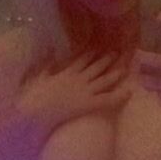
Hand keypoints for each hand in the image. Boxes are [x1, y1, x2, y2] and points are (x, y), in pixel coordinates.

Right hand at [17, 52, 131, 134]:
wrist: (33, 112)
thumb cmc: (31, 96)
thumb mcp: (37, 76)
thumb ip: (45, 64)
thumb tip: (49, 50)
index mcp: (66, 72)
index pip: (82, 59)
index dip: (92, 53)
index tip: (99, 47)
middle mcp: (78, 79)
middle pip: (97, 66)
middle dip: (108, 59)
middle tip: (118, 52)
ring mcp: (85, 91)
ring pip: (105, 80)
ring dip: (116, 73)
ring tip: (126, 67)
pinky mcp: (88, 104)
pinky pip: (107, 99)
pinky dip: (119, 96)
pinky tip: (129, 92)